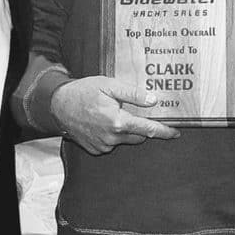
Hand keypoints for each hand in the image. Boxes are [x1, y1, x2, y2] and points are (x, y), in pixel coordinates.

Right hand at [50, 76, 180, 154]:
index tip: (176, 132)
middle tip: (140, 113)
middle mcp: (112, 137)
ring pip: (125, 139)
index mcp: (118, 121)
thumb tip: (153, 100)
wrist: (58, 106)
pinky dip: (114, 134)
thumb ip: (133, 93)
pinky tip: (104, 121)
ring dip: (126, 129)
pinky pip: (112, 143)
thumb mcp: (109, 85)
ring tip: (115, 113)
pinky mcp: (96, 150)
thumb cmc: (84, 91)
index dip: (164, 131)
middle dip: (143, 126)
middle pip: (139, 136)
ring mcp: (103, 146)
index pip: (148, 129)